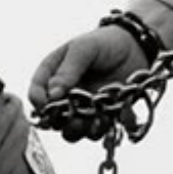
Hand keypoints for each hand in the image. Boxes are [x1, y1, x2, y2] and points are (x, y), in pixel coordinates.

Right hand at [28, 27, 147, 140]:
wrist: (136, 47)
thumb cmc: (105, 42)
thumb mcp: (83, 49)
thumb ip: (67, 70)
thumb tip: (52, 95)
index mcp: (52, 75)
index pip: (36, 93)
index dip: (38, 102)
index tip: (46, 105)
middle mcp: (63, 95)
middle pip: (51, 117)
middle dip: (59, 121)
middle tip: (71, 117)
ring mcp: (81, 107)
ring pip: (70, 129)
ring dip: (78, 129)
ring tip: (89, 121)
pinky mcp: (100, 116)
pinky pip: (94, 131)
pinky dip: (98, 129)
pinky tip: (107, 118)